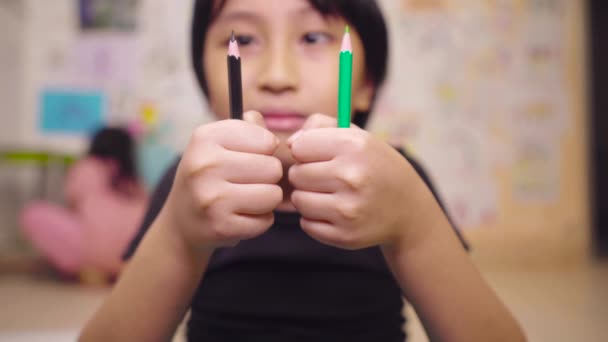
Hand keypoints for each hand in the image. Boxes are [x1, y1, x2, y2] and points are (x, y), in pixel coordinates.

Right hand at [161, 111, 282, 252]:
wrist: (181, 222)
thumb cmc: (209, 176)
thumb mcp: (219, 144)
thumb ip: (247, 128)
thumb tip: (260, 123)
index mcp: (204, 137)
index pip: (267, 140)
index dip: (265, 152)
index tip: (247, 159)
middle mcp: (204, 165)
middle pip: (273, 168)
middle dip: (267, 178)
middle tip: (246, 183)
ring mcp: (212, 198)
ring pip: (273, 195)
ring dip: (266, 200)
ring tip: (245, 199)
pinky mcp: (221, 226)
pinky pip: (266, 221)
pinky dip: (259, 221)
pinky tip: (239, 217)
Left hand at [287, 114, 435, 250]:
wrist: (408, 208)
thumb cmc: (374, 165)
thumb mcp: (356, 135)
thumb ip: (319, 126)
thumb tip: (290, 145)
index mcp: (354, 146)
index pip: (299, 147)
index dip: (306, 150)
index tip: (320, 155)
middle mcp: (351, 177)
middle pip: (296, 174)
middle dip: (305, 174)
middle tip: (326, 177)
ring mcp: (348, 210)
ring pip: (298, 200)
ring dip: (307, 197)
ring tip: (329, 194)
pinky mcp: (345, 236)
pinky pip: (306, 224)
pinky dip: (315, 219)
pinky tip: (334, 212)